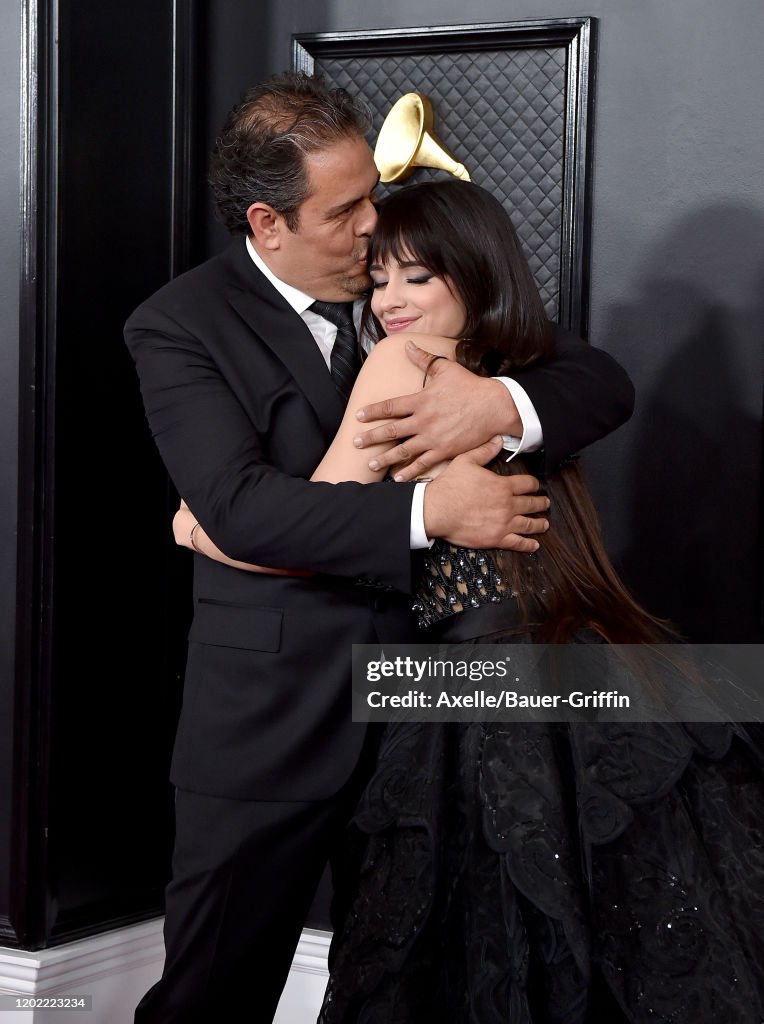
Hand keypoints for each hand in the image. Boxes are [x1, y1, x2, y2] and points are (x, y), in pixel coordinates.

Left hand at [353, 340, 521, 480]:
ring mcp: (433, 438)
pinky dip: (410, 472)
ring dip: (385, 458)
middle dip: (371, 438)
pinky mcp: (444, 450)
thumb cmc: (469, 386)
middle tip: (356, 443)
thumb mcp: (445, 368)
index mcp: (420, 400)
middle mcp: (423, 420)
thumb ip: (423, 359)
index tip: (359, 417)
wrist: (493, 406)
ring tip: (371, 464)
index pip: (390, 407)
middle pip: (391, 431)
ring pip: (403, 451)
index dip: (373, 412)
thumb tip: (407, 345)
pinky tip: (399, 478)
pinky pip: (423, 464)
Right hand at [423, 437, 548, 551]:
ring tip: (544, 524)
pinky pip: (518, 543)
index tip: (536, 486)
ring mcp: (504, 523)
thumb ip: (485, 451)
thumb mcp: (466, 461)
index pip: (527, 484)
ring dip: (539, 524)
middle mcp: (508, 505)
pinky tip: (534, 544)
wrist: (436, 510)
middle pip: (532, 504)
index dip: (534, 484)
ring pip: (529, 524)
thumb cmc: (449, 487)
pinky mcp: (496, 538)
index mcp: (502, 486)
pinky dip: (528, 544)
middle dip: (541, 503)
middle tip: (545, 503)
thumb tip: (497, 440)